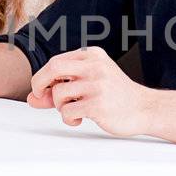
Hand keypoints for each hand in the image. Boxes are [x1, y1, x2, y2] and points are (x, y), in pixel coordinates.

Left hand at [27, 47, 153, 136]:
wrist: (144, 109)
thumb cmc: (115, 96)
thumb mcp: (89, 85)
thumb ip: (60, 88)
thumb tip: (32, 98)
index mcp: (93, 55)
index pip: (56, 61)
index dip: (43, 77)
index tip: (43, 89)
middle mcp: (95, 66)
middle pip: (53, 69)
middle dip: (40, 84)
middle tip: (41, 96)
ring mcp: (98, 85)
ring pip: (59, 94)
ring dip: (60, 107)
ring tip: (73, 111)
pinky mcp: (98, 104)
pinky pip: (67, 112)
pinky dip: (68, 119)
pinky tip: (79, 119)